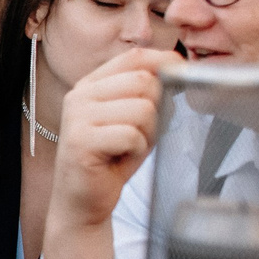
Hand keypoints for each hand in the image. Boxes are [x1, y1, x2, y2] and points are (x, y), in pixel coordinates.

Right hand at [46, 47, 184, 258]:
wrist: (83, 201)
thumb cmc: (112, 160)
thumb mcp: (134, 120)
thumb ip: (149, 94)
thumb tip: (179, 70)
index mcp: (92, 84)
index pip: (135, 57)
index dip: (165, 62)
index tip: (181, 76)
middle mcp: (80, 95)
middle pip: (144, 81)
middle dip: (157, 110)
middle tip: (143, 134)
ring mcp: (77, 117)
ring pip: (142, 108)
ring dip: (148, 134)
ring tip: (129, 148)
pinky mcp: (81, 141)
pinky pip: (132, 135)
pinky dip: (136, 150)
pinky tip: (120, 159)